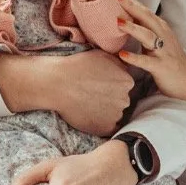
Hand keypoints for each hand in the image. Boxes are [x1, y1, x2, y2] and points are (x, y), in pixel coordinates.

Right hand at [0, 49, 132, 132]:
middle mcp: (126, 99)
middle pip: (122, 100)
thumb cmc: (78, 66)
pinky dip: (100, 123)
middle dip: (111, 98)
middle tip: (93, 94)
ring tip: (88, 104)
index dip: (113, 85)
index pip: (126, 86)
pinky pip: (108, 127)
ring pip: (115, 114)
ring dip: (106, 111)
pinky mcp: (106, 128)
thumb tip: (128, 68)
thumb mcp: (104, 56)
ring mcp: (116, 115)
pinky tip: (88, 113)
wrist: (57, 83)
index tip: (100, 84)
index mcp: (127, 81)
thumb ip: (121, 64)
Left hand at [116, 0, 185, 101]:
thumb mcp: (158, 39)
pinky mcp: (161, 67)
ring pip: (148, 36)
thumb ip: (144, 28)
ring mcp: (163, 51)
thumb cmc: (170, 57)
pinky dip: (135, 58)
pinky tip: (123, 55)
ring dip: (133, 28)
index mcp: (160, 28)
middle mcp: (162, 36)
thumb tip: (123, 17)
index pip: (144, 11)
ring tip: (118, 22)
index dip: (131, 0)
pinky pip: (146, 61)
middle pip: (147, 17)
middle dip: (132, 6)